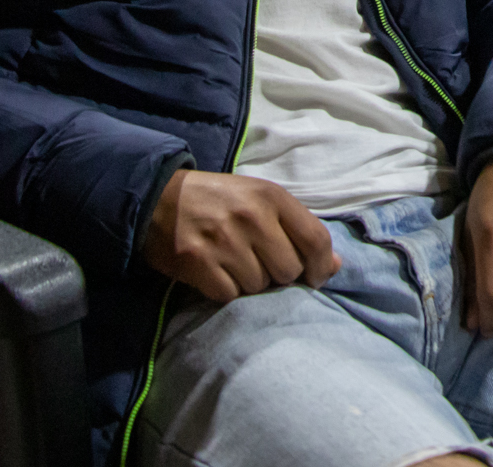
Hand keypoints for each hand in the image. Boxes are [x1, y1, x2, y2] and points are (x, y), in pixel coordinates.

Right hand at [141, 169, 339, 303]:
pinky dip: (225, 291)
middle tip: (261, 264)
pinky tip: (215, 273)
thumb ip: (298, 228)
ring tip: (233, 264)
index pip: (316, 239)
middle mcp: (251, 216)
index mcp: (271, 197)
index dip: (322, 266)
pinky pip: (229, 295)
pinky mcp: (197, 262)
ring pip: (259, 286)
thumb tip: (335, 266)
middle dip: (280, 276)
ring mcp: (224, 240)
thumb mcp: (261, 200)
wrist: (157, 198)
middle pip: (289, 270)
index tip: (315, 277)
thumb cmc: (218, 200)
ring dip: (250, 284)